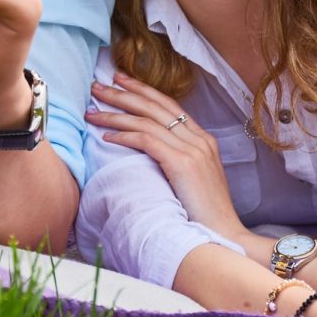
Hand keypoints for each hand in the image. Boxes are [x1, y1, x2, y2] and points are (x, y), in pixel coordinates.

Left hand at [86, 71, 247, 242]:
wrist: (224, 236)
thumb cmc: (204, 213)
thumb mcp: (194, 178)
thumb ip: (178, 157)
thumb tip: (149, 147)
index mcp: (203, 139)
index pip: (168, 104)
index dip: (143, 90)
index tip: (120, 80)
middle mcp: (199, 139)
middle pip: (155, 106)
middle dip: (124, 93)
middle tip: (98, 86)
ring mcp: (192, 149)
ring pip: (147, 120)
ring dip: (116, 114)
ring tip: (92, 112)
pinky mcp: (182, 163)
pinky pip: (146, 140)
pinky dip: (125, 135)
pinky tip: (107, 137)